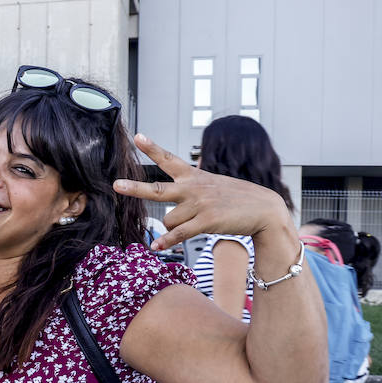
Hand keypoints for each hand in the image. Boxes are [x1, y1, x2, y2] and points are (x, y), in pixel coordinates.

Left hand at [113, 134, 289, 250]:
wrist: (265, 210)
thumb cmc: (238, 199)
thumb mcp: (214, 185)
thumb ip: (192, 189)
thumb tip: (172, 209)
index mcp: (195, 176)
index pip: (169, 159)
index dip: (152, 148)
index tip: (137, 136)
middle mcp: (194, 188)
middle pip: (157, 189)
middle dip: (135, 188)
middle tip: (116, 185)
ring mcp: (199, 204)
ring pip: (168, 220)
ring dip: (173, 227)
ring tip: (195, 223)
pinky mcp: (206, 221)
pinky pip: (179, 234)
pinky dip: (166, 241)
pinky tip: (156, 247)